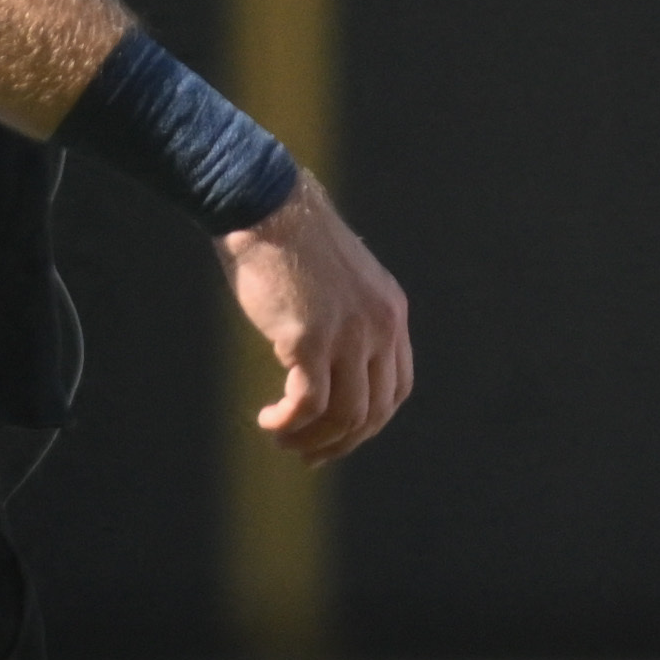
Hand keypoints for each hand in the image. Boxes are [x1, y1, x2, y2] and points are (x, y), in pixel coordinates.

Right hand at [221, 180, 410, 459]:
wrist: (263, 203)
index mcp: (391, 312)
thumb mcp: (334, 283)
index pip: (397, 388)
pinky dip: (289, 423)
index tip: (338, 436)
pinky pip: (309, 404)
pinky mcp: (309, 338)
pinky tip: (268, 421)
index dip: (369, 422)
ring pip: (344, 415)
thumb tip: (321, 365)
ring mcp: (348, 333)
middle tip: (307, 455)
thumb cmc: (286, 239)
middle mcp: (379, 326)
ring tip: (281, 439)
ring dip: (312, 439)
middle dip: (342, 442)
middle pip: (375, 410)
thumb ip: (341, 320)